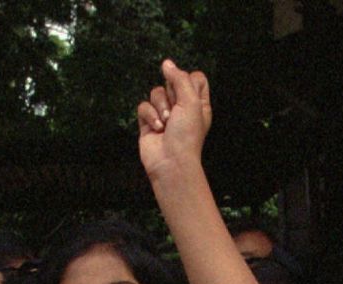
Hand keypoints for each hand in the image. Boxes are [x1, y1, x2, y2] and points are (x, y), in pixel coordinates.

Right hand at [137, 59, 211, 178]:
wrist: (171, 162)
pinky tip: (156, 129)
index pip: (195, 77)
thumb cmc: (187, 134)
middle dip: (171, 94)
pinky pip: (144, 106)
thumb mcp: (191, 101)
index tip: (187, 92)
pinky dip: (149, 116)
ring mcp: (164, 114)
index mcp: (199, 102)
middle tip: (175, 110)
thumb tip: (166, 63)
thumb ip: (179, 78)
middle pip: (172, 82)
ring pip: (156, 93)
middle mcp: (182, 107)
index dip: (189, 80)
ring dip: (160, 107)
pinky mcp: (148, 122)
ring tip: (165, 123)